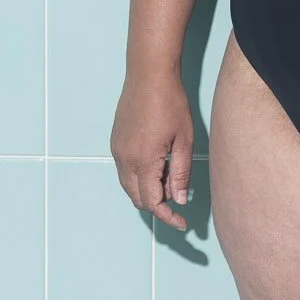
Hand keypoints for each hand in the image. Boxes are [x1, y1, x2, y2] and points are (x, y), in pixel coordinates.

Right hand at [110, 68, 193, 230]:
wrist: (149, 74)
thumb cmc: (170, 103)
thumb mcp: (184, 140)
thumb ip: (181, 173)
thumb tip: (179, 200)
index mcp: (143, 161)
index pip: (153, 202)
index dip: (168, 217)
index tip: (183, 224)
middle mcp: (124, 159)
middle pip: (138, 198)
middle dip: (158, 206)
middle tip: (180, 201)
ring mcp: (117, 150)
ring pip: (129, 186)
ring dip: (148, 192)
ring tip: (171, 181)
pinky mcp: (115, 142)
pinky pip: (124, 171)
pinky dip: (139, 178)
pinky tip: (158, 167)